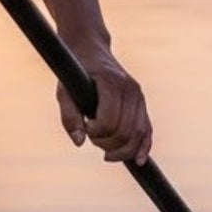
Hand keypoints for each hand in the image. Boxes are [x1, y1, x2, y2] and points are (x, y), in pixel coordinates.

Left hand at [57, 37, 152, 165]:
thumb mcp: (64, 90)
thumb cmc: (75, 71)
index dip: (95, 132)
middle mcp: (130, 89)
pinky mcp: (142, 103)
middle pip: (125, 131)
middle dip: (107, 143)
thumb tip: (79, 143)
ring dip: (122, 150)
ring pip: (139, 133)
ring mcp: (139, 96)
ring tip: (105, 150)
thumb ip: (69, 116)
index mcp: (111, 82)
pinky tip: (139, 161)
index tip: (86, 127)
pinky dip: (144, 146)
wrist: (90, 49)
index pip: (109, 121)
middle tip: (92, 137)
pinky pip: (147, 129)